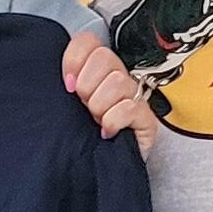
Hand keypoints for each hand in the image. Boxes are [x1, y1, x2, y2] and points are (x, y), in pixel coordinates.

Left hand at [63, 31, 159, 150]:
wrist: (96, 171)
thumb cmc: (82, 137)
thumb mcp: (66, 105)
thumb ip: (66, 82)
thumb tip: (66, 76)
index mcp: (97, 70)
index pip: (88, 41)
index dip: (74, 59)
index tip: (68, 83)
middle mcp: (118, 77)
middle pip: (104, 58)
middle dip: (87, 86)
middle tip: (84, 106)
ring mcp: (135, 96)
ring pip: (118, 82)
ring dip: (100, 106)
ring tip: (96, 120)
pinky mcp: (146, 118)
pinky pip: (129, 107)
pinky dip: (113, 121)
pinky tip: (106, 131)